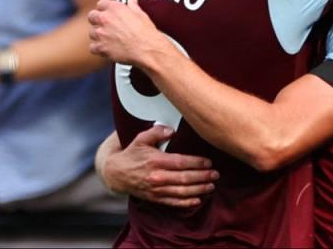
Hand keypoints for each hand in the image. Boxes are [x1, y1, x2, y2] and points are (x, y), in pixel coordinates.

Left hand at [88, 0, 169, 66]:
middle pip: (92, 16)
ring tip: (107, 38)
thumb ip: (133, 6)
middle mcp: (105, 19)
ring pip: (91, 33)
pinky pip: (93, 47)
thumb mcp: (141, 14)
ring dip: (98, 35)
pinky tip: (106, 48)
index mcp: (114, 8)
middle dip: (97, 20)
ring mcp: (101, 34)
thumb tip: (132, 1)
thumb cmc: (145, 32)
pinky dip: (98, 48)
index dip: (104, 8)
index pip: (101, 3)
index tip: (107, 11)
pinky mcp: (101, 47)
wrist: (147, 48)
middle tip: (104, 24)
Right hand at [103, 126, 217, 206]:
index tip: (209, 162)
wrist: (116, 173)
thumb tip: (172, 130)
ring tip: (211, 185)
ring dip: (198, 190)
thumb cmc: (132, 154)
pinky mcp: (155, 198)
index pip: (181, 162)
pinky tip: (198, 200)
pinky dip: (186, 203)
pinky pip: (173, 202)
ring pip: (181, 192)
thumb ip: (157, 132)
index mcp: (156, 161)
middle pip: (184, 178)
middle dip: (202, 177)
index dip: (197, 163)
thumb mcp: (142, 138)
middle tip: (215, 174)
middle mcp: (157, 177)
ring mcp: (156, 189)